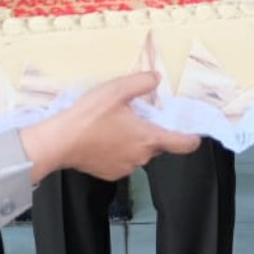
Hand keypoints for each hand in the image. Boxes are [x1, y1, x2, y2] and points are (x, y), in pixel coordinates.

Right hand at [21, 72, 200, 182]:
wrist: (58, 142)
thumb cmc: (89, 116)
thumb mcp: (117, 90)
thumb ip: (142, 82)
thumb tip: (156, 79)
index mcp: (148, 138)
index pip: (182, 144)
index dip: (192, 138)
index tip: (195, 134)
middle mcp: (141, 157)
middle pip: (158, 145)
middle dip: (153, 132)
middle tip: (139, 116)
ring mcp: (125, 168)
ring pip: (139, 152)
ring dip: (134, 141)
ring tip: (116, 125)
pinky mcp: (109, 174)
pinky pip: (123, 161)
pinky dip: (119, 151)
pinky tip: (104, 138)